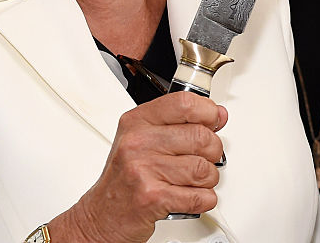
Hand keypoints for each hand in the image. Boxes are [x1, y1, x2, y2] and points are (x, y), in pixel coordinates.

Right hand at [47, 92, 227, 242]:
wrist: (102, 216)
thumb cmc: (125, 177)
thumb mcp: (143, 138)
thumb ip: (179, 123)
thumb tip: (218, 115)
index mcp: (137, 122)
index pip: (184, 103)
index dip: (208, 112)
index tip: (213, 120)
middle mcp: (138, 143)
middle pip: (201, 137)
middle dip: (213, 151)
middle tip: (204, 157)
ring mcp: (143, 170)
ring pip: (203, 169)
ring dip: (208, 178)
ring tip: (194, 180)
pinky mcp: (152, 198)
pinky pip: (199, 196)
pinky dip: (204, 199)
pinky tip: (192, 196)